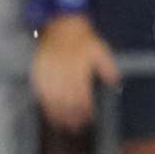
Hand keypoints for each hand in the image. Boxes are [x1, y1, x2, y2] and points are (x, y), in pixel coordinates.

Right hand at [30, 14, 119, 129]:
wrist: (62, 25)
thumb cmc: (83, 39)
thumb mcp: (101, 50)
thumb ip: (108, 68)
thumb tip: (115, 83)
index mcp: (79, 68)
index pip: (82, 94)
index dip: (85, 109)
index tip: (88, 119)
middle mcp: (63, 72)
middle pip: (67, 100)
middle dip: (72, 116)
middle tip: (76, 128)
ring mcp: (49, 73)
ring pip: (53, 99)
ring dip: (58, 114)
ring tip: (63, 125)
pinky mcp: (38, 72)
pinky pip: (41, 92)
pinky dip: (45, 105)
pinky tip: (49, 113)